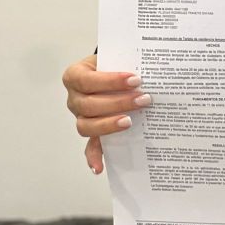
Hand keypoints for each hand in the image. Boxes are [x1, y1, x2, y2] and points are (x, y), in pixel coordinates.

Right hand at [62, 54, 150, 173]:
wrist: (108, 68)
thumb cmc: (112, 63)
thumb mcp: (114, 57)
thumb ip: (124, 64)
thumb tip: (151, 72)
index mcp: (75, 75)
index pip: (88, 80)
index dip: (110, 81)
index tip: (135, 79)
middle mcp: (74, 97)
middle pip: (89, 105)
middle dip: (118, 103)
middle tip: (143, 99)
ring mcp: (79, 116)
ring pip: (86, 125)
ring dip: (109, 125)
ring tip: (130, 122)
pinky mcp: (90, 130)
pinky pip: (89, 146)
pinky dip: (93, 157)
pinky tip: (99, 167)